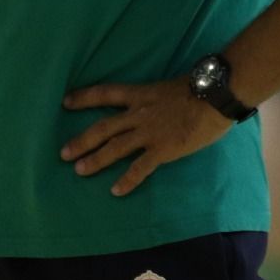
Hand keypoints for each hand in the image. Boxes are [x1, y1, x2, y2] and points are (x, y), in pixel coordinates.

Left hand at [60, 77, 232, 196]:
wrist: (215, 97)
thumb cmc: (198, 90)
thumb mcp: (167, 88)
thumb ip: (154, 100)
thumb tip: (152, 108)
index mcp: (140, 94)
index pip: (105, 93)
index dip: (84, 97)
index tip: (66, 102)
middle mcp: (139, 113)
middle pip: (103, 127)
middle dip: (82, 140)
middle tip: (64, 153)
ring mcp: (149, 132)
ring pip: (115, 148)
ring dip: (96, 160)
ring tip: (79, 170)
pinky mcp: (163, 149)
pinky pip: (140, 168)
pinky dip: (127, 180)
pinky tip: (116, 190)